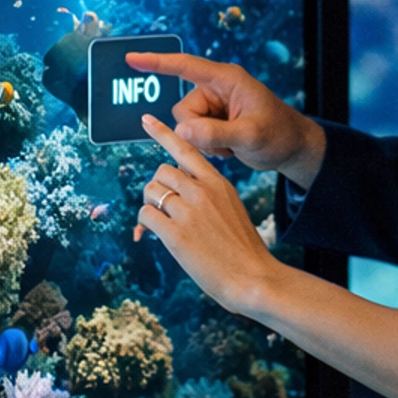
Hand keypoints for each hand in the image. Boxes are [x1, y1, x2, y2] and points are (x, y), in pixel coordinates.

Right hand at [126, 51, 325, 188]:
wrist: (291, 147)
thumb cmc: (279, 134)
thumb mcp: (250, 135)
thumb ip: (215, 133)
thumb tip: (181, 131)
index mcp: (226, 79)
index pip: (185, 66)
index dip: (156, 62)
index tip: (131, 58)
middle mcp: (216, 89)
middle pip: (183, 110)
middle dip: (197, 131)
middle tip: (225, 143)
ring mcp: (214, 106)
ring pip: (185, 125)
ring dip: (204, 141)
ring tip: (231, 145)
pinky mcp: (212, 121)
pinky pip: (193, 135)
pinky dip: (208, 146)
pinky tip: (229, 148)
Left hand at [135, 114, 280, 316]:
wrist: (254, 278)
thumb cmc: (242, 249)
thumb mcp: (231, 209)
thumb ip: (206, 195)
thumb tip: (176, 192)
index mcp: (218, 182)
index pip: (186, 148)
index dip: (163, 133)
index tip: (146, 119)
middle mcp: (202, 191)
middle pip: (162, 171)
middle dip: (158, 188)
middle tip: (165, 208)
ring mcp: (188, 212)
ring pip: (150, 191)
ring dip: (150, 206)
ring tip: (163, 224)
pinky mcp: (175, 234)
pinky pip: (146, 215)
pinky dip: (144, 225)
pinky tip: (153, 236)